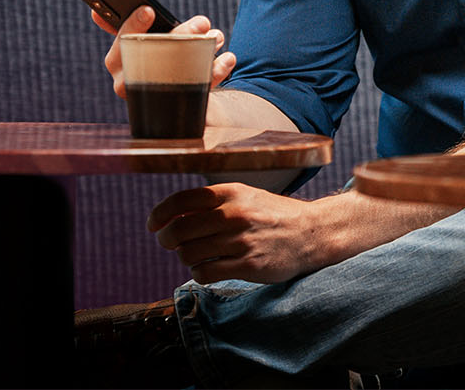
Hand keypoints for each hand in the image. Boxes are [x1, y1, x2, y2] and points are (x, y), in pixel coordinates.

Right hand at [94, 6, 235, 98]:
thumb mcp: (150, 39)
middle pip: (153, 56)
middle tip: (202, 23)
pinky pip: (196, 91)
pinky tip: (227, 59)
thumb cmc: (160, 56)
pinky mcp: (175, 108)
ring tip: (217, 37)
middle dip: (181, 36)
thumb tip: (113, 11)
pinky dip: (215, 72)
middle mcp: (128, 81)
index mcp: (118, 58)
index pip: (122, 40)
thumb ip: (135, 25)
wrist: (180, 98)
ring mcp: (151, 97)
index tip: (149, 10)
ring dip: (202, 52)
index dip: (133, 25)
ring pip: (177, 75)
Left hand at [147, 183, 333, 284]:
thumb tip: (172, 215)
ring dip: (184, 257)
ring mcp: (242, 241)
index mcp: (231, 192)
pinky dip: (199, 272)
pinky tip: (206, 268)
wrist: (311, 233)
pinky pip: (206, 272)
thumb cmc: (271, 215)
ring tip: (193, 256)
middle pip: (180, 229)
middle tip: (167, 243)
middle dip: (166, 239)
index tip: (153, 224)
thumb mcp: (244, 196)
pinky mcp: (249, 265)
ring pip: (190, 253)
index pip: (182, 200)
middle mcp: (235, 214)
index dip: (160, 214)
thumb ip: (212, 202)